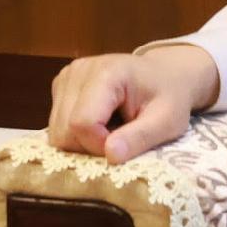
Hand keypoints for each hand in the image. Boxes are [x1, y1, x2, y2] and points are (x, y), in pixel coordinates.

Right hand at [45, 43, 220, 160]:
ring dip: (82, 141)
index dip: (99, 145)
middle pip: (63, 130)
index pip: (82, 123)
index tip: (124, 144)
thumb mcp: (167, 121)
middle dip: (89, 146)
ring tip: (112, 129)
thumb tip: (111, 156)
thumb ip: (140, 137)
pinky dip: (77, 133)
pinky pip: (57, 124)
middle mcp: (78, 70)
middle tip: (119, 139)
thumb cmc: (170, 97)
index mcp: (106, 73)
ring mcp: (66, 76)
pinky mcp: (61, 85)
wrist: (165, 74)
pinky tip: (101, 122)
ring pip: (56, 131)